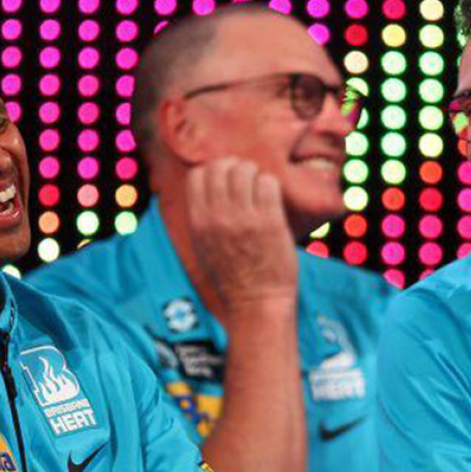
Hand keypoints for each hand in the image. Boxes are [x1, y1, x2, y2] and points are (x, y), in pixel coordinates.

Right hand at [185, 158, 297, 312]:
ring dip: (255, 174)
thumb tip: (210, 186)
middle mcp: (218, 217)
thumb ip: (204, 217)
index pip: (198, 175)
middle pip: (222, 167)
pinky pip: (268, 183)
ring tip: (260, 188)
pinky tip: (272, 198)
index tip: (225, 180)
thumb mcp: (204, 247)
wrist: (256, 304)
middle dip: (236, 167)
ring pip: (246, 170)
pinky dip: (271, 185)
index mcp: (198, 222)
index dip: (213, 171)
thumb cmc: (232, 277)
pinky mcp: (270, 222)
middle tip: (247, 180)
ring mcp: (244, 218)